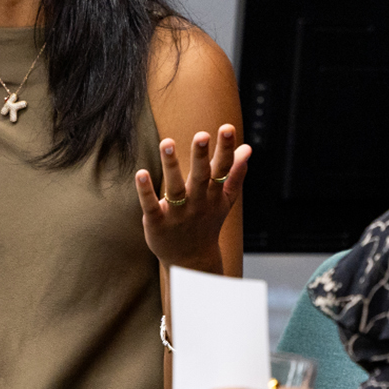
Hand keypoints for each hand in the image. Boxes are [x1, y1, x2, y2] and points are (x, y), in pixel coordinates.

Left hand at [135, 124, 249, 271]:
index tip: (227, 128)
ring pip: (175, 187)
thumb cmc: (208, 222)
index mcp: (215, 194)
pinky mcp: (157, 223)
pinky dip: (146, 191)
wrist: (192, 260)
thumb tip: (247, 148)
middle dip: (201, 156)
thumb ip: (235, 173)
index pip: (222, 168)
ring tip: (167, 142)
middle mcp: (198, 202)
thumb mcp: (225, 199)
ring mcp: (178, 213)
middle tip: (202, 135)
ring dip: (172, 165)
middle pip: (201, 177)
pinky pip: (152, 205)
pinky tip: (141, 173)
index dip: (226, 149)